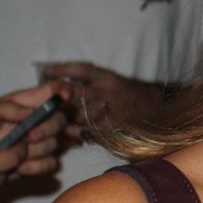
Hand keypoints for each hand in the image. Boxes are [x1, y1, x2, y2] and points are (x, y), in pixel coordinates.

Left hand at [0, 83, 69, 176]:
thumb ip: (5, 108)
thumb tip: (31, 112)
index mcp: (21, 104)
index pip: (49, 91)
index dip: (62, 91)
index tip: (65, 96)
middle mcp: (32, 122)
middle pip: (60, 119)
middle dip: (50, 128)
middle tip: (30, 136)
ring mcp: (33, 143)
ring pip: (55, 143)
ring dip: (39, 150)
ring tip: (17, 155)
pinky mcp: (32, 162)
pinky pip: (50, 164)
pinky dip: (38, 166)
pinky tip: (20, 168)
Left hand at [40, 61, 163, 134]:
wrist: (158, 107)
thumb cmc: (129, 92)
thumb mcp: (112, 80)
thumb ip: (90, 80)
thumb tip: (61, 80)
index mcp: (107, 77)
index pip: (82, 69)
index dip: (62, 68)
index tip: (44, 70)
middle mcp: (108, 90)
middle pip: (78, 92)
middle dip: (60, 98)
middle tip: (44, 104)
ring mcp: (112, 108)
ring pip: (82, 113)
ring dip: (67, 118)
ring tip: (53, 122)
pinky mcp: (116, 124)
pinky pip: (93, 129)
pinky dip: (81, 132)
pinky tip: (73, 133)